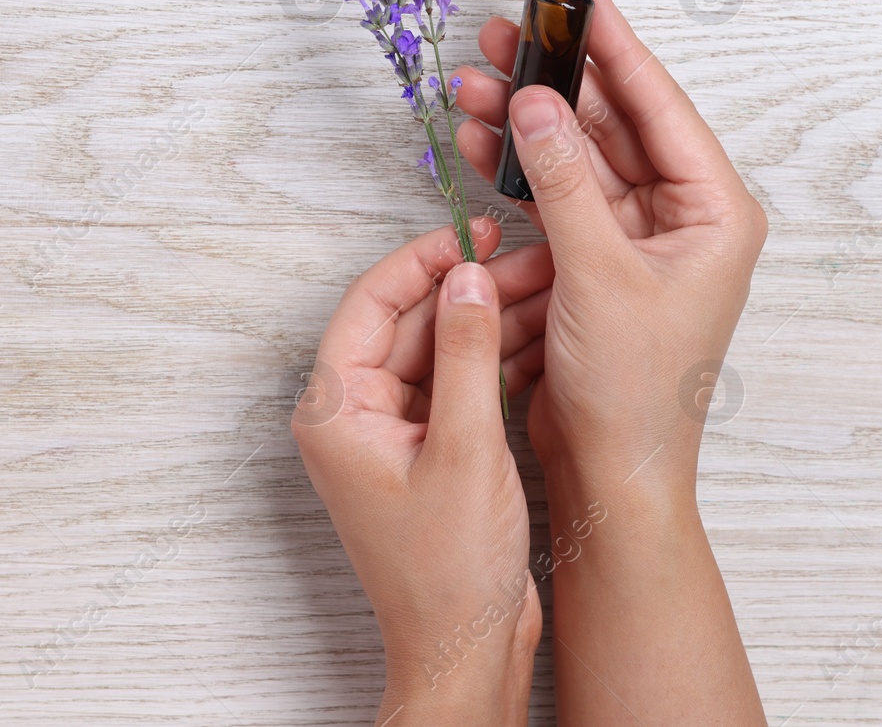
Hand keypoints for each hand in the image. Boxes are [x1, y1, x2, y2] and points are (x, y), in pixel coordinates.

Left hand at [292, 221, 552, 725]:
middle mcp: (355, 417)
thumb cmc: (449, 573)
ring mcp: (391, 434)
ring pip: (435, 350)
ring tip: (544, 286)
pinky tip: (536, 334)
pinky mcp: (427, 451)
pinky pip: (453, 383)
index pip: (371, 304)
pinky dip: (489, 357)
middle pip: (407, 322)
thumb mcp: (465, 449)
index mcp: (337, 413)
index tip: (475, 231)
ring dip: (484, 319)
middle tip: (526, 256)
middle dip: (465, 286)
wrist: (466, 650)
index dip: (423, 259)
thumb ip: (464, 355)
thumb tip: (465, 278)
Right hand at [452, 0, 768, 494]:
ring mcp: (639, 240)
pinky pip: (558, 200)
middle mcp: (683, 218)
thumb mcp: (599, 274)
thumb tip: (536, 105)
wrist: (612, 474)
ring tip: (475, 88)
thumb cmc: (635, 392)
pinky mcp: (599, 263)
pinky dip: (520, 176)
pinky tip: (480, 145)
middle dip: (555, 84)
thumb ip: (564, 183)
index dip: (615, 48)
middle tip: (505, 38)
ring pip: (579, 159)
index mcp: (716, 212)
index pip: (661, 107)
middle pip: (614, 124)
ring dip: (527, 128)